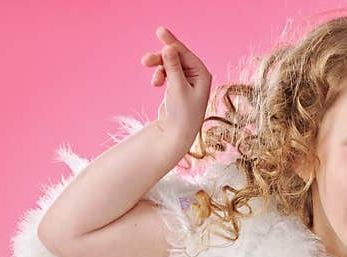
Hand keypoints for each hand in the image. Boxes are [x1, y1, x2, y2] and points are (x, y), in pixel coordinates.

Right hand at [140, 26, 211, 146]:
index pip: (185, 53)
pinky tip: (155, 84)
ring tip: (152, 78)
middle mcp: (196, 75)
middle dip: (160, 58)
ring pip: (169, 64)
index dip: (172, 42)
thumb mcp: (177, 88)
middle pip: (175, 57)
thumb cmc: (182, 114)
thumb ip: (173, 67)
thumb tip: (169, 47)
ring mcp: (187, 80)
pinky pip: (166, 72)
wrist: (177, 134)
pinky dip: (159, 75)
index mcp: (202, 74)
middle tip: (144, 61)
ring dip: (158, 67)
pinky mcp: (177, 85)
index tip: (159, 31)